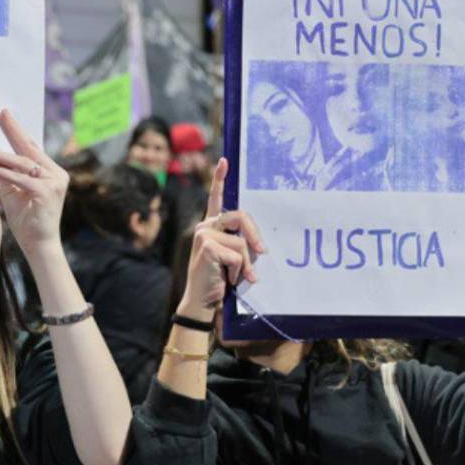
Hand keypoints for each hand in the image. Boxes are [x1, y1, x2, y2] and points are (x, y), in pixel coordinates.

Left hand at [0, 109, 67, 257]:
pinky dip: (5, 172)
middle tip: (1, 115)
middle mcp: (57, 174)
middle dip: (14, 131)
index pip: (32, 149)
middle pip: (31, 149)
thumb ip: (9, 176)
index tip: (6, 117)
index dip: (18, 133)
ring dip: (1, 156)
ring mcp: (54, 183)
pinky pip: (22, 178)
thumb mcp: (15, 193)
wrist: (39, 245)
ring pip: (24, 163)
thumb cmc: (27, 220)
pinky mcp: (47, 192)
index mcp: (51, 173)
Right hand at [178, 157, 264, 321]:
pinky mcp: (206, 246)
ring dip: (246, 265)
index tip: (224, 161)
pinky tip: (228, 280)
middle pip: (241, 217)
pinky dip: (239, 271)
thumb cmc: (219, 281)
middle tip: (263, 253)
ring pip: (242, 242)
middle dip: (255, 236)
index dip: (219, 179)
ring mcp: (203, 234)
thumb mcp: (232, 259)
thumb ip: (240, 245)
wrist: (202, 303)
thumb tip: (260, 245)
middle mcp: (205, 226)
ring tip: (238, 277)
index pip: (215, 199)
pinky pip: (237, 255)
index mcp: (211, 226)